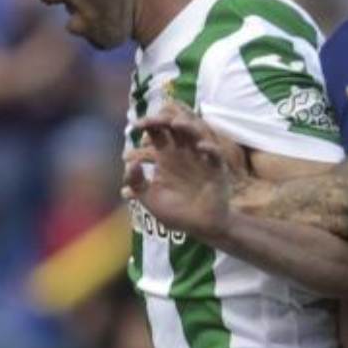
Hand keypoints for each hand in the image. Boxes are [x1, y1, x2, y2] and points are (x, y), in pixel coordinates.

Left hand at [123, 102, 247, 238]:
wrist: (200, 228)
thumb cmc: (176, 213)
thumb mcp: (150, 200)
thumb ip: (137, 183)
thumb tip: (130, 164)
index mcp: (166, 156)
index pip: (157, 132)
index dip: (147, 125)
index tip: (137, 125)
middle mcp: (183, 152)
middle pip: (175, 127)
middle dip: (164, 120)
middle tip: (153, 121)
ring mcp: (201, 158)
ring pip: (196, 134)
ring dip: (188, 127)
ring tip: (176, 124)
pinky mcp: (217, 169)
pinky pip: (215, 154)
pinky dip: (209, 148)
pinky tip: (200, 147)